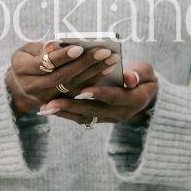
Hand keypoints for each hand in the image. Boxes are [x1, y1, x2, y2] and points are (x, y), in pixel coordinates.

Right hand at [5, 40, 121, 119]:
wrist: (19, 84)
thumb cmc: (29, 58)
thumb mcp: (28, 49)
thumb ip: (42, 48)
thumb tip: (54, 44)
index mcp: (21, 70)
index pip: (45, 64)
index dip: (62, 57)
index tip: (79, 47)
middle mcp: (31, 87)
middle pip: (62, 77)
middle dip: (85, 64)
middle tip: (104, 51)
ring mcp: (44, 99)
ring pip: (72, 88)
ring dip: (94, 73)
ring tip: (110, 59)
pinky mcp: (56, 105)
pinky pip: (77, 95)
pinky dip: (93, 82)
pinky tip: (107, 71)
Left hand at [36, 62, 157, 125]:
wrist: (144, 94)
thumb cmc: (142, 76)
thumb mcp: (145, 72)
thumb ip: (138, 74)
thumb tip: (129, 78)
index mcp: (134, 100)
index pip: (115, 97)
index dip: (100, 93)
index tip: (83, 90)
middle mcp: (121, 113)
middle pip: (94, 110)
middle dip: (72, 106)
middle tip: (53, 103)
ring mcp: (109, 118)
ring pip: (85, 117)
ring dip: (64, 113)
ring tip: (45, 108)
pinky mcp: (100, 118)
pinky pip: (81, 117)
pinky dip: (65, 113)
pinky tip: (49, 109)